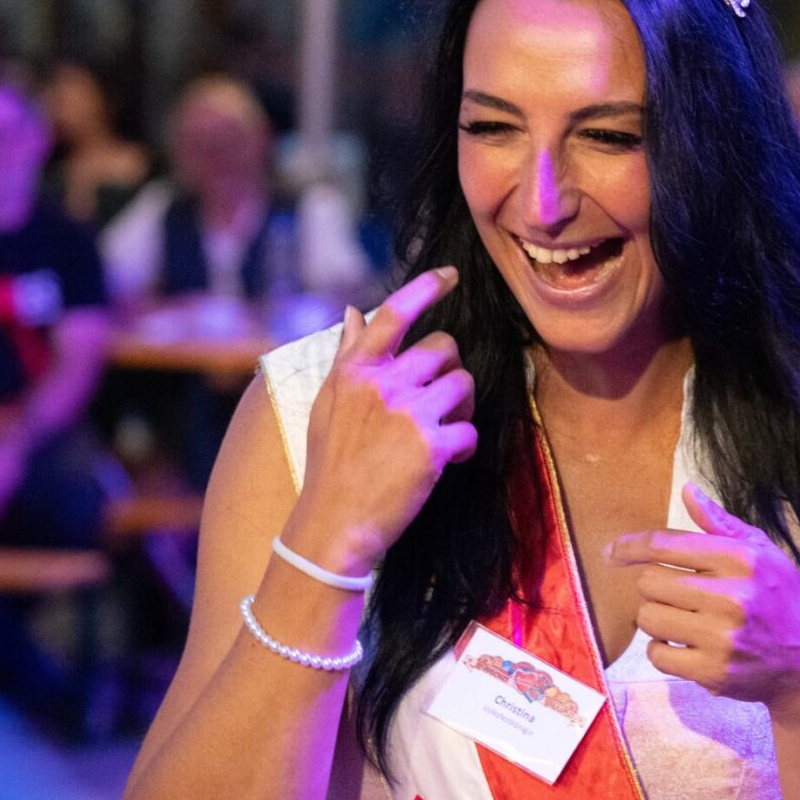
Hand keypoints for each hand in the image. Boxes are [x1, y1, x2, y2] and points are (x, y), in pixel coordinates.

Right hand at [282, 267, 473, 576]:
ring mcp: (408, 413)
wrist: (335, 524)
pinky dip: (466, 444)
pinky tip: (448, 459)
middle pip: (444, 347)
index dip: (424, 289)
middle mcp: (382, 384)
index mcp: (356, 372)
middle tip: (438, 400)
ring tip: (442, 430)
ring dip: (461, 406)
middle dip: (449, 369)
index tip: (449, 275)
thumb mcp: (328, 403)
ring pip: (463, 384)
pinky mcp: (432, 446)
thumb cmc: (331, 463)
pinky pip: (470, 429)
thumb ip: (346, 355)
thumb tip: (353, 312)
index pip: (393, 315)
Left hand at [607, 483, 799, 712]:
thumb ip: (721, 524)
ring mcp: (721, 637)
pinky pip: (657, 655)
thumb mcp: (763, 552)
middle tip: (672, 593)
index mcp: (741, 559)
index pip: (667, 545)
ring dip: (655, 616)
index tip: (613, 552)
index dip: (631, 546)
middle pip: (650, 581)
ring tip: (679, 618)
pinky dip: (661, 649)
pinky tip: (683, 643)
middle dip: (653, 585)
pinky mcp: (712, 672)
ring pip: (648, 618)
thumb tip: (688, 490)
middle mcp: (731, 596)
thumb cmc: (780, 599)